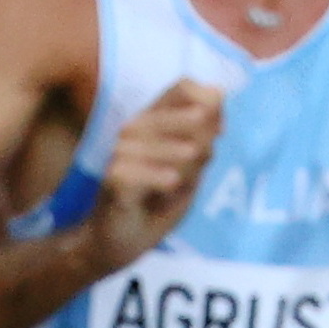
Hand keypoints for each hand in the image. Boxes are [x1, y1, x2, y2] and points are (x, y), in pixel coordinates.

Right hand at [76, 78, 222, 277]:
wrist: (123, 239)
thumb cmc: (158, 201)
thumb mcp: (192, 169)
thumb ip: (204, 137)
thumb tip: (218, 98)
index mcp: (158, 122)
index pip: (180, 88)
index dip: (203, 96)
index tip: (217, 123)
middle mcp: (134, 132)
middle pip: (160, 112)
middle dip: (185, 124)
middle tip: (200, 148)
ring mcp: (119, 156)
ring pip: (145, 141)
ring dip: (171, 151)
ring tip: (190, 163)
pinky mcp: (110, 183)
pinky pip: (130, 172)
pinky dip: (153, 175)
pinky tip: (171, 182)